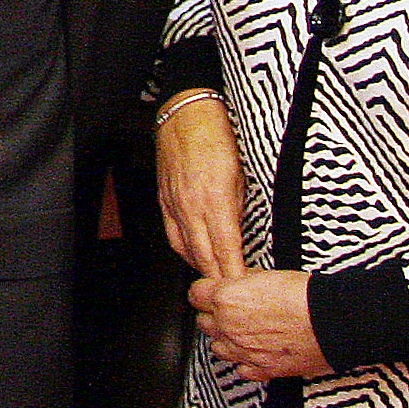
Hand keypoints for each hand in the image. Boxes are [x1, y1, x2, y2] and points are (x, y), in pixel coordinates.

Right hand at [155, 93, 248, 277]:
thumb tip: (241, 230)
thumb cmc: (215, 136)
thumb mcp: (241, 172)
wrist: (185, 114)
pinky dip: (183, 249)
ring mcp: (174, 204)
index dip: (235, 272)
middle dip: (218, 277)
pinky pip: (172, 234)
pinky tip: (192, 256)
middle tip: (232, 293)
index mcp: (215, 199)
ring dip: (201, 267)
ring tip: (215, 279)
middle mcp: (192, 206)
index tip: (244, 287)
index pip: (226, 249)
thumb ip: (239, 206)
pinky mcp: (164, 199)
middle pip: (204, 255)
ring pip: (186, 248)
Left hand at [190, 269, 328, 381]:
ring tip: (245, 331)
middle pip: (204, 321)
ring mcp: (244, 351)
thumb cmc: (306, 296)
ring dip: (227, 339)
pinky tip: (256, 351)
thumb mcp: (266, 274)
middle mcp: (229, 327)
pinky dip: (245, 362)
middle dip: (214, 315)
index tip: (213, 292)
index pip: (195, 294)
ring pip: (217, 347)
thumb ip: (241, 280)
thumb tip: (234, 281)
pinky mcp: (262, 370)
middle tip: (234, 310)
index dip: (206, 291)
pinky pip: (240, 369)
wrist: (334, 322)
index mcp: (226, 299)